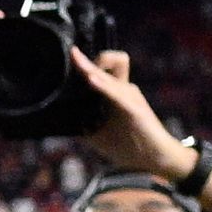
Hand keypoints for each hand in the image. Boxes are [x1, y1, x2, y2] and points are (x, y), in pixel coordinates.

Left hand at [65, 44, 192, 180]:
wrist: (153, 159)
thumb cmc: (127, 146)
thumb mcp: (97, 134)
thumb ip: (80, 124)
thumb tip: (58, 121)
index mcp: (115, 94)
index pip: (102, 69)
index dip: (86, 61)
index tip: (71, 54)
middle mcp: (123, 90)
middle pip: (107, 65)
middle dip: (86, 60)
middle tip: (70, 52)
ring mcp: (130, 97)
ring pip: (109, 77)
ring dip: (91, 69)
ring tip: (76, 60)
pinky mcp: (134, 109)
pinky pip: (116, 94)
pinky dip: (103, 86)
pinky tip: (90, 81)